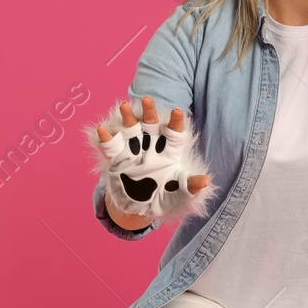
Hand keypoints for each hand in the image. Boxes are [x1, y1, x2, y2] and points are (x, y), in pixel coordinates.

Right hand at [92, 96, 213, 226]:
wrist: (137, 209)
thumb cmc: (161, 197)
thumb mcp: (176, 194)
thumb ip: (189, 187)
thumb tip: (206, 182)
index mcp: (168, 153)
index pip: (174, 133)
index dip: (175, 122)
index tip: (177, 111)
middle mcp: (150, 147)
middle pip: (151, 124)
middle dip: (149, 111)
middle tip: (147, 98)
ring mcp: (133, 151)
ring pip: (131, 128)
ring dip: (128, 117)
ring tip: (124, 106)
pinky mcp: (117, 159)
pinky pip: (110, 146)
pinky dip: (105, 138)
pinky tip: (102, 129)